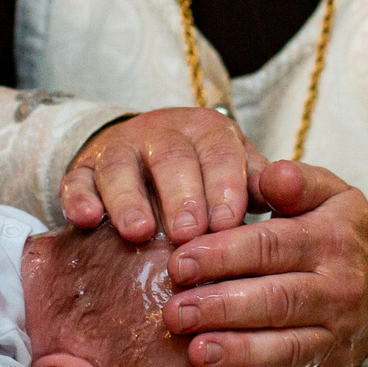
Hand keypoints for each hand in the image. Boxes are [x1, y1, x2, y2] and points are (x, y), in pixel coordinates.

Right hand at [61, 107, 265, 244]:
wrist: (145, 153)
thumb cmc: (206, 176)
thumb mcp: (236, 171)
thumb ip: (260, 185)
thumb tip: (290, 200)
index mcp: (208, 132)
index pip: (219, 152)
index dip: (224, 186)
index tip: (229, 224)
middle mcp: (162, 134)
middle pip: (171, 159)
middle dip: (181, 196)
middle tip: (188, 234)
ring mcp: (120, 150)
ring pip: (120, 167)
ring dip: (129, 199)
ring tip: (138, 233)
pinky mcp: (84, 169)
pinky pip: (77, 179)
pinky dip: (79, 198)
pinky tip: (85, 220)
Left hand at [163, 160, 367, 366]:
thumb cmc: (341, 233)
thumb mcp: (331, 194)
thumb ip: (296, 181)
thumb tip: (269, 173)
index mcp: (331, 241)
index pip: (272, 246)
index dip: (223, 255)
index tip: (178, 262)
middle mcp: (339, 292)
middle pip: (278, 301)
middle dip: (223, 308)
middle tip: (174, 312)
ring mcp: (338, 338)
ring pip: (288, 350)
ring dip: (241, 354)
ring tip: (196, 354)